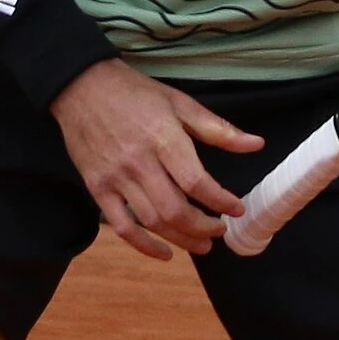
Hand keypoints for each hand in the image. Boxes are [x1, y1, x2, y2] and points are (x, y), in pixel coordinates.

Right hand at [51, 58, 264, 260]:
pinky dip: (144, 246)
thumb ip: (217, 129)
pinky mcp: (97, 188)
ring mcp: (116, 178)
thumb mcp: (179, 102)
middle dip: (203, 227)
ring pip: (152, 222)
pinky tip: (164, 252)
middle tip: (219, 230)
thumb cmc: (135, 92)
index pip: (195, 181)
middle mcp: (139, 162)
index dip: (220, 200)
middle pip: (175, 209)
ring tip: (202, 244)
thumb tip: (256, 144)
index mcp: (163, 137)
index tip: (236, 208)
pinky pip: (122, 227)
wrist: (82, 87)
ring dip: (182, 239)